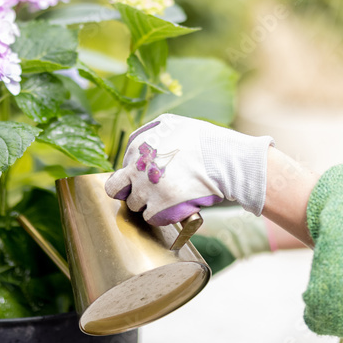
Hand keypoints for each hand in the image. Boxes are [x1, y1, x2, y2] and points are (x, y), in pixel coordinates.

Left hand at [104, 113, 273, 224]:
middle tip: (146, 193)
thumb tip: (139, 148)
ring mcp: (146, 188)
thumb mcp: (172, 124)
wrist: (227, 161)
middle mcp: (137, 166)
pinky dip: (162, 216)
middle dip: (128, 192)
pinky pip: (150, 218)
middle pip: (115, 188)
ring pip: (134, 205)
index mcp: (138, 145)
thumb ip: (151, 135)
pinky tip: (175, 207)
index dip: (136, 174)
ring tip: (169, 198)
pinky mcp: (158, 208)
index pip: (124, 166)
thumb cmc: (205, 142)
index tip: (150, 177)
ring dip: (148, 204)